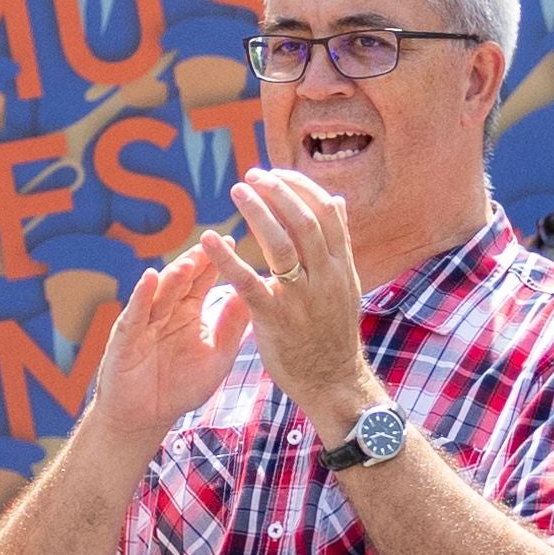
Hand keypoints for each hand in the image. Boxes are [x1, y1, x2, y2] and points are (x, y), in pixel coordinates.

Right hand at [83, 245, 253, 454]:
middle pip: (182, 281)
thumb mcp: (217, 356)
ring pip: (159, 293)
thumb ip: (233, 326)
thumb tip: (253, 293)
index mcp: (188, 313)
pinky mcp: (125, 339)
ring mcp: (144, 323)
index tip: (230, 242)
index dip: (214, 263)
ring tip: (189, 262)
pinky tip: (150, 279)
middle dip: (196, 262)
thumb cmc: (180, 388)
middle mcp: (165, 312)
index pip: (202, 281)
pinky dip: (141, 296)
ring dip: (173, 277)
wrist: (145, 419)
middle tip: (212, 242)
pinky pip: (134, 314)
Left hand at [215, 168, 379, 429]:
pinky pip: (249, 283)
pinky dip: (228, 259)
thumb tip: (337, 200)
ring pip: (282, 244)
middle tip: (252, 175)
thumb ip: (337, 243)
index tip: (276, 173)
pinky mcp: (276, 319)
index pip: (325, 212)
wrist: (333, 380)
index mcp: (340, 264)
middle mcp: (325, 275)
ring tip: (237, 190)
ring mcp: (302, 297)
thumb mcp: (344, 284)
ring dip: (258, 212)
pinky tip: (209, 240)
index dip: (300, 187)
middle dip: (278, 191)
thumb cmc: (331, 332)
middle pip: (304, 220)